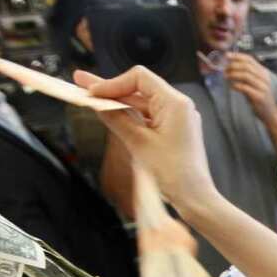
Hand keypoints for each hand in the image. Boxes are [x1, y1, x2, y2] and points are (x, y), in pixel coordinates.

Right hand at [76, 66, 216, 211]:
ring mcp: (178, 119)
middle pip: (139, 89)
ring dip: (118, 103)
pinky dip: (131, 116)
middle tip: (81, 82)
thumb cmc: (174, 173)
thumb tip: (98, 104)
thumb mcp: (138, 143)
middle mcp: (179, 107)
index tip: (92, 91)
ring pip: (142, 104)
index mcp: (175, 103)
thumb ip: (116, 119)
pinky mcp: (174, 131)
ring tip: (92, 99)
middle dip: (111, 89)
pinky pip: (149, 117)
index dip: (112, 82)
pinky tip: (111, 115)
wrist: (194, 197)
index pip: (139, 78)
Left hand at [224, 54, 276, 121]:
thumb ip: (246, 74)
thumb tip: (231, 66)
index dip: (237, 56)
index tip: (227, 55)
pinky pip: (245, 88)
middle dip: (233, 65)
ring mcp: (262, 87)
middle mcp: (264, 78)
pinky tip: (231, 87)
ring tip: (226, 76)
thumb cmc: (259, 97)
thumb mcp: (255, 83)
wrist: (270, 113)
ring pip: (246, 75)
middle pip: (247, 66)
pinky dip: (236, 86)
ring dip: (233, 74)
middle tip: (225, 68)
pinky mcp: (259, 97)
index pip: (250, 59)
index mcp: (263, 72)